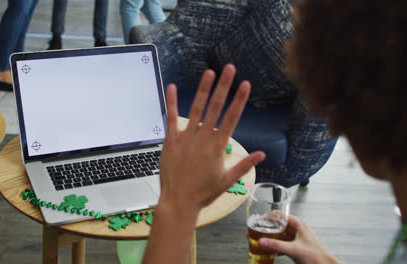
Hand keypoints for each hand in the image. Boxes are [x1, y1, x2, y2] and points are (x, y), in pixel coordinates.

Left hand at [158, 64, 265, 211]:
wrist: (179, 201)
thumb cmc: (203, 193)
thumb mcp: (228, 180)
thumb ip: (244, 165)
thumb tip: (261, 154)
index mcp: (218, 146)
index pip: (232, 118)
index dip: (239, 99)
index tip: (246, 84)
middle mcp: (203, 138)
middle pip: (216, 107)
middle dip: (224, 86)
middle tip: (230, 68)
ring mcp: (186, 138)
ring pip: (196, 109)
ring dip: (203, 89)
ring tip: (209, 73)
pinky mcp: (171, 141)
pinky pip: (171, 118)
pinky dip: (170, 102)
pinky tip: (170, 87)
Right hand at [259, 215, 340, 263]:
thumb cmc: (317, 256)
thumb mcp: (294, 249)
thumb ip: (276, 245)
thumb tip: (262, 241)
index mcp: (298, 224)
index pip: (280, 215)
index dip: (268, 216)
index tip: (258, 219)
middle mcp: (297, 228)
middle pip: (278, 224)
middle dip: (267, 227)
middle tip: (257, 230)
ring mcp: (296, 237)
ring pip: (280, 233)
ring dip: (271, 237)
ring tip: (261, 239)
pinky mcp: (296, 245)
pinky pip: (283, 242)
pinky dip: (276, 245)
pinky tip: (271, 250)